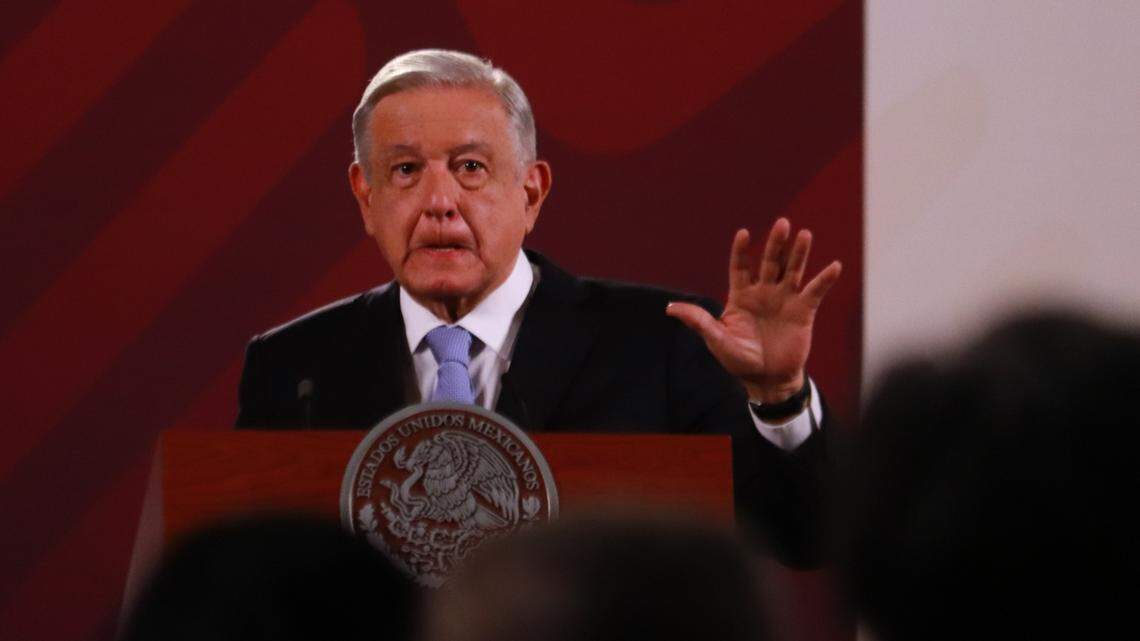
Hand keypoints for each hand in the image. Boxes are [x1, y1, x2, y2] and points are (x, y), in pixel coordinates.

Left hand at [666, 218, 840, 402]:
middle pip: (770, 262)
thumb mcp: (717, 340)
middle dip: (775, 243)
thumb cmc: (739, 360)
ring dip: (799, 253)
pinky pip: (815, 291)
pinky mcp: (803, 311)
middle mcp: (764, 292)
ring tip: (804, 234)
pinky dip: (824, 279)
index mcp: (741, 296)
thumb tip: (670, 308)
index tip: (744, 233)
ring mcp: (785, 299)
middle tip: (782, 223)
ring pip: (793, 270)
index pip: (741, 267)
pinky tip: (834, 266)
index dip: (742, 251)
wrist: (767, 380)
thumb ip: (699, 321)